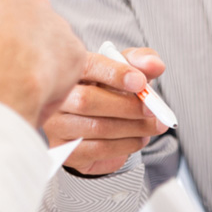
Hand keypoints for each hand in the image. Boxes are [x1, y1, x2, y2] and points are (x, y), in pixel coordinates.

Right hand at [0, 0, 85, 127]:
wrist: (1, 85)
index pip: (2, 8)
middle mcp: (34, 2)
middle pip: (31, 22)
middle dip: (23, 43)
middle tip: (9, 70)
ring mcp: (58, 25)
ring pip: (52, 43)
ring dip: (43, 60)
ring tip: (24, 84)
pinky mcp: (76, 50)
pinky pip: (69, 65)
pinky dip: (59, 79)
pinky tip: (41, 91)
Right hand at [41, 48, 168, 175]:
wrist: (97, 120)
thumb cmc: (111, 89)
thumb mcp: (128, 68)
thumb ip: (143, 61)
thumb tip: (155, 65)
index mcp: (72, 69)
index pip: (89, 66)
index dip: (116, 74)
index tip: (141, 83)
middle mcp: (57, 96)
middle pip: (88, 100)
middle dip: (128, 106)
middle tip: (153, 110)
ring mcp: (56, 125)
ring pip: (96, 127)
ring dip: (132, 128)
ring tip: (152, 126)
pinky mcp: (63, 150)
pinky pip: (97, 149)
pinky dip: (125, 145)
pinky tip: (139, 139)